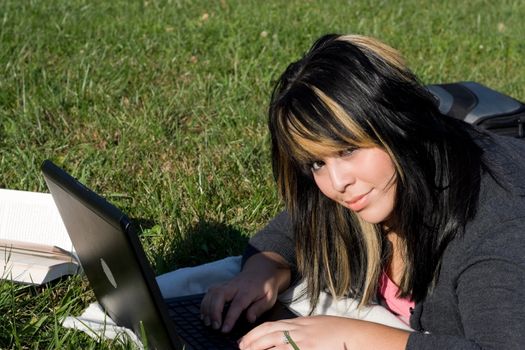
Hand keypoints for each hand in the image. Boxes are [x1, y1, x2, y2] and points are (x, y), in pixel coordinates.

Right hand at [200, 252, 290, 332]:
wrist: (261, 271)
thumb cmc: (265, 287)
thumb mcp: (269, 298)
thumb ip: (259, 308)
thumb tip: (250, 319)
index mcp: (248, 290)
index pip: (237, 304)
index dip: (229, 318)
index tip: (224, 329)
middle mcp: (235, 286)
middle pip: (219, 294)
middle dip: (214, 311)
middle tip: (214, 326)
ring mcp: (226, 284)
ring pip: (212, 292)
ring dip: (207, 308)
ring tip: (207, 322)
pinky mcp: (221, 285)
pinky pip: (209, 292)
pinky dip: (204, 303)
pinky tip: (204, 314)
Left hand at [238, 315, 410, 349]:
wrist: (357, 336)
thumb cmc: (338, 331)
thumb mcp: (316, 325)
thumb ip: (300, 330)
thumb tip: (285, 336)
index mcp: (299, 323)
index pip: (271, 326)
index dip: (255, 334)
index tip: (244, 341)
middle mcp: (299, 332)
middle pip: (269, 335)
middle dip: (252, 343)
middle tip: (241, 349)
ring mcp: (303, 344)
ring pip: (276, 347)